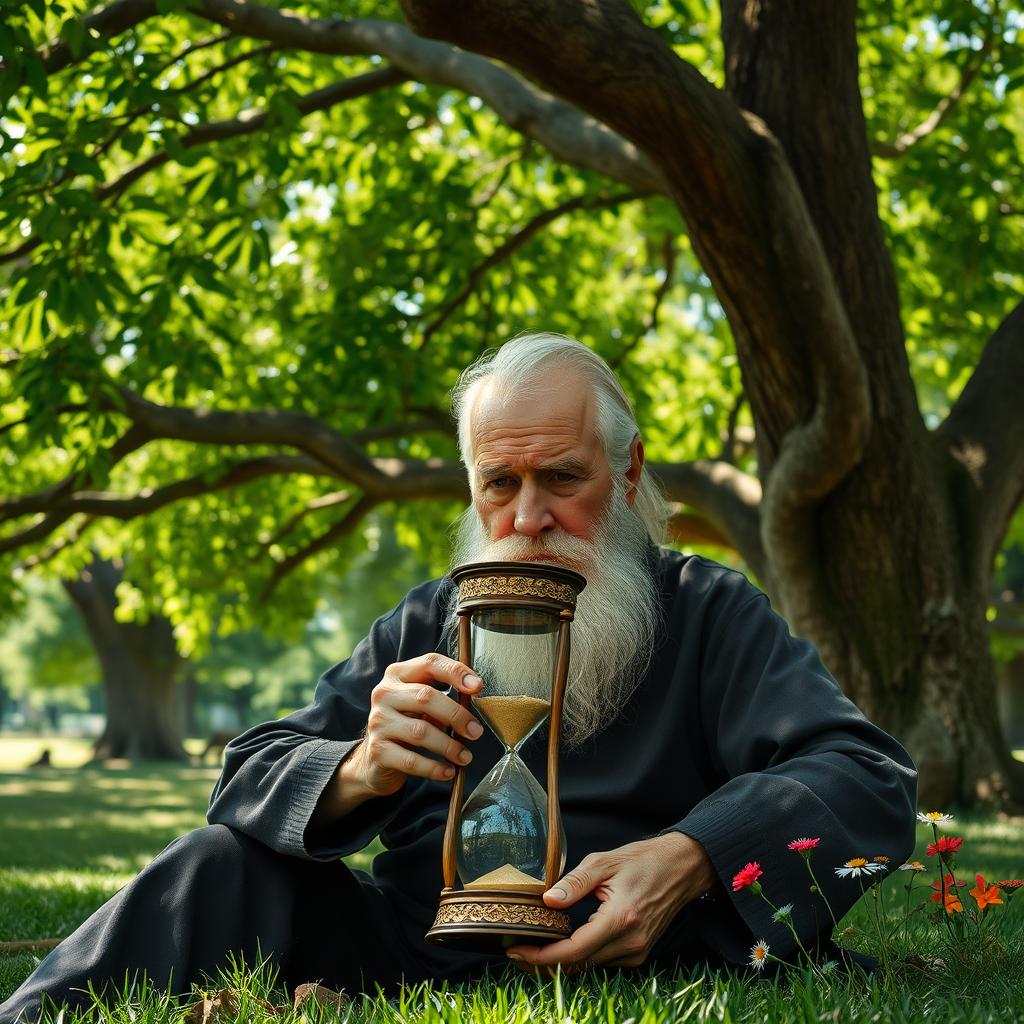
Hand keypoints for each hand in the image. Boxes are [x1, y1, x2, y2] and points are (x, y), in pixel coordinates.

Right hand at [329, 654, 484, 814]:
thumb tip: (474, 693)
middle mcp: (384, 694)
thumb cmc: (407, 724)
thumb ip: (443, 696)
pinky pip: (411, 760)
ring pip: (420, 731)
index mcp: (398, 675)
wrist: (376, 759)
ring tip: (465, 756)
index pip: (429, 663)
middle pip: (426, 697)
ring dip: (449, 746)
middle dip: (456, 715)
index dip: (456, 672)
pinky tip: (448, 771)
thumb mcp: (422, 704)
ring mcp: (378, 722)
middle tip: (476, 731)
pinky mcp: (377, 750)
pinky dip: (433, 768)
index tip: (478, 686)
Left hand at [507, 832, 715, 973]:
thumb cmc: (644, 860)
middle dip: (545, 961)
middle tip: (518, 949)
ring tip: (536, 944)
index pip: (574, 951)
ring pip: (588, 967)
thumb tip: (547, 900)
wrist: (682, 868)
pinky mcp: (638, 953)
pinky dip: (581, 956)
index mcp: (620, 919)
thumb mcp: (604, 862)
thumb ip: (574, 882)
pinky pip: (602, 961)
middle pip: (578, 965)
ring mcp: (637, 951)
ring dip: (561, 960)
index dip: (542, 956)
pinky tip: (564, 941)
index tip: (517, 950)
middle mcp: (630, 942)